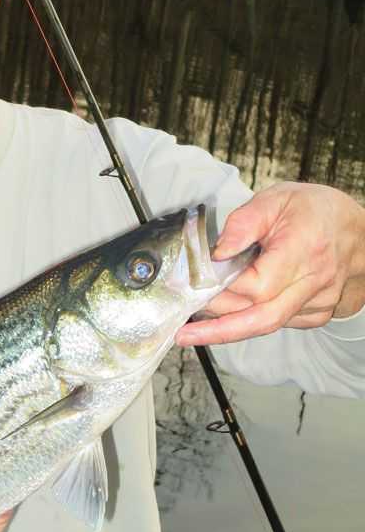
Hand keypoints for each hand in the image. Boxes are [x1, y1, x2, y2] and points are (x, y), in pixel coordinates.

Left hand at [177, 182, 364, 345]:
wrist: (356, 231)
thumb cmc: (315, 210)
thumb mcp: (276, 199)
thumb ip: (243, 223)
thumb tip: (217, 252)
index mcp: (304, 250)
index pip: (258, 285)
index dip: (223, 289)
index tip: (193, 286)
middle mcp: (314, 282)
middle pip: (261, 317)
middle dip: (218, 329)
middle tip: (183, 332)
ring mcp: (317, 302)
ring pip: (266, 324)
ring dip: (228, 327)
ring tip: (193, 330)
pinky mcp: (315, 314)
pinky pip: (275, 323)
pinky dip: (247, 322)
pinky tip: (224, 318)